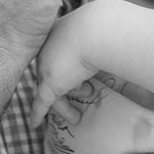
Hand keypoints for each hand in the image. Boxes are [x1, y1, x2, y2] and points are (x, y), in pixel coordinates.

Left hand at [29, 7, 97, 129]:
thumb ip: (98, 43)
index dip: (70, 72)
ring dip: (65, 106)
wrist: (98, 31)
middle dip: (70, 89)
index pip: (58, 57)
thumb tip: (118, 45)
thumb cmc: (104, 29)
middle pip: (53, 74)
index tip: (79, 82)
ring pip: (50, 91)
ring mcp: (46, 66)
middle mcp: (48, 50)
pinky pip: (41, 103)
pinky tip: (35, 125)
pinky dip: (37, 114)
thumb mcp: (98, 34)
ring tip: (77, 118)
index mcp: (58, 34)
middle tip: (83, 94)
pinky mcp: (50, 84)